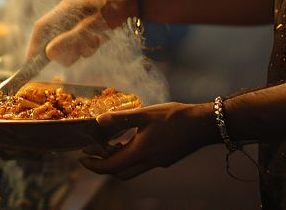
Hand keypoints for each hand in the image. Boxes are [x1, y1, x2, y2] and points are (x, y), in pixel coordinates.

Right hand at [27, 0, 136, 65]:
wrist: (131, 3)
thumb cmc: (110, 11)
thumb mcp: (90, 26)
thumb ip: (69, 39)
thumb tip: (48, 54)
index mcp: (64, 9)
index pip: (42, 28)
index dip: (35, 45)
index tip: (31, 62)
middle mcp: (67, 15)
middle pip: (55, 40)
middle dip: (67, 49)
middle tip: (79, 52)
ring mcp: (76, 22)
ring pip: (70, 44)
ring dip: (81, 48)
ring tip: (95, 41)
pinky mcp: (85, 28)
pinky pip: (80, 44)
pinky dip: (89, 46)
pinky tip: (100, 39)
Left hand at [80, 102, 216, 178]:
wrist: (204, 125)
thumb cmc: (176, 117)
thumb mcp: (146, 114)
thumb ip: (121, 118)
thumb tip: (98, 121)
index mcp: (140, 153)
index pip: (110, 167)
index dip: (93, 164)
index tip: (81, 157)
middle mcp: (148, 162)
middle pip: (119, 172)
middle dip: (103, 165)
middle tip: (91, 152)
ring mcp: (158, 162)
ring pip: (131, 169)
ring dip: (117, 161)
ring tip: (107, 144)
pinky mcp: (165, 159)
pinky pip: (142, 163)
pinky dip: (130, 156)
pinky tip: (129, 140)